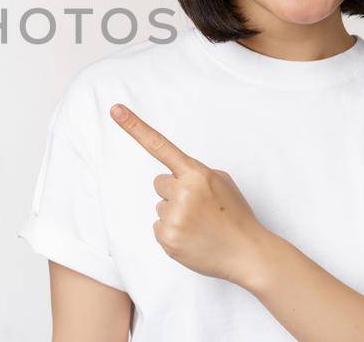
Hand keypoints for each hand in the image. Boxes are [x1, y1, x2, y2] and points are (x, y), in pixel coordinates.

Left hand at [110, 103, 275, 286]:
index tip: (115, 110)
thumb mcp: (222, 183)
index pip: (161, 146)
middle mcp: (182, 192)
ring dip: (175, 213)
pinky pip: (158, 227)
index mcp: (197, 174)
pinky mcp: (167, 238)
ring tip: (199, 225)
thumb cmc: (235, 216)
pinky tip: (192, 237)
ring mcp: (173, 216)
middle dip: (174, 192)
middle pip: (159, 183)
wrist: (247, 254)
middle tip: (199, 208)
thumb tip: (177, 177)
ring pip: (159, 206)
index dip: (135, 127)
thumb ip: (196, 174)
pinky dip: (172, 232)